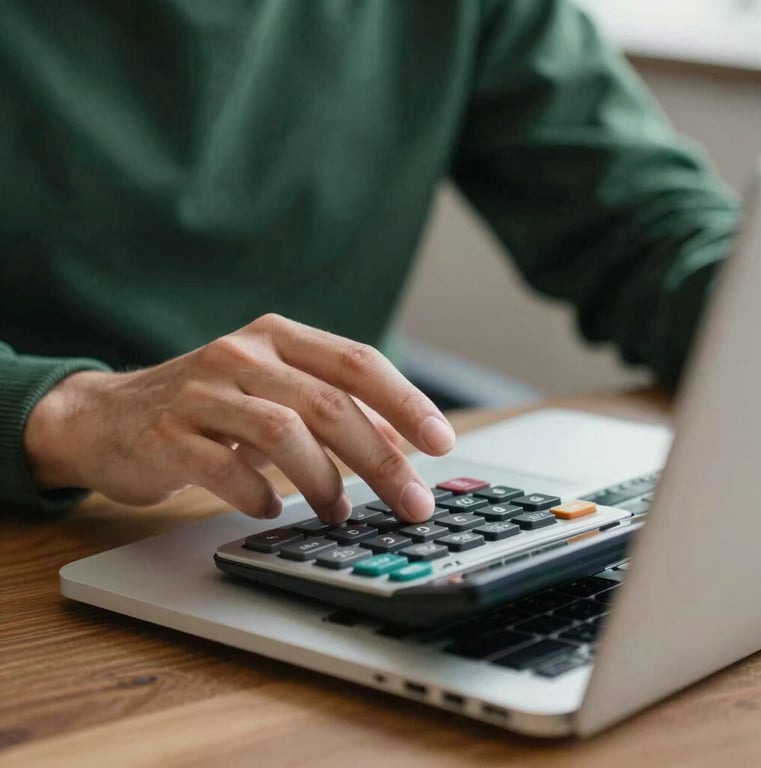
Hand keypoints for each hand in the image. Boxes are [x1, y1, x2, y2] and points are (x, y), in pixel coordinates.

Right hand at [24, 314, 454, 522]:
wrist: (107, 417)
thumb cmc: (208, 407)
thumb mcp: (272, 392)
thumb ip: (331, 410)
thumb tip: (400, 447)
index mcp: (278, 338)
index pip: (358, 362)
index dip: (406, 402)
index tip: (441, 442)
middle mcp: (242, 354)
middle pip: (331, 405)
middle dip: (381, 460)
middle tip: (412, 502)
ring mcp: (202, 391)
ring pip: (285, 434)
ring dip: (324, 483)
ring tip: (338, 512)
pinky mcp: (168, 434)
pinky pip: (228, 470)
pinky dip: (260, 496)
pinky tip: (271, 507)